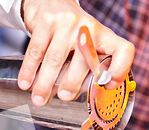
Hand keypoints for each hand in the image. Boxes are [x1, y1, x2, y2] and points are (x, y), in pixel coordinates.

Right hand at [20, 0, 134, 105]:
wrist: (50, 2)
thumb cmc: (72, 33)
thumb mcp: (88, 45)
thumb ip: (89, 68)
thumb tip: (81, 100)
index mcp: (105, 36)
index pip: (123, 50)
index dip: (121, 69)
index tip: (108, 86)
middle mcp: (88, 28)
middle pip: (83, 60)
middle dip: (72, 83)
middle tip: (64, 97)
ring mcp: (66, 24)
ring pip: (55, 59)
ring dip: (45, 83)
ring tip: (39, 99)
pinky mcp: (46, 22)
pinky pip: (36, 51)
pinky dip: (29, 70)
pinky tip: (25, 83)